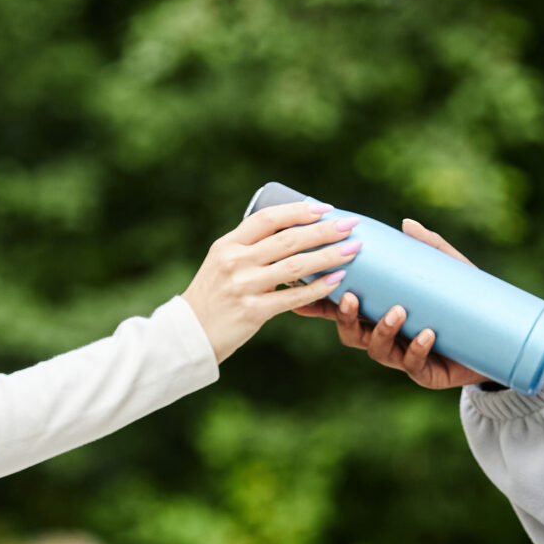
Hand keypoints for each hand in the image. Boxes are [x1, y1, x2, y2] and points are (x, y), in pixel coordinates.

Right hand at [183, 201, 363, 362]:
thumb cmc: (213, 297)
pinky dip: (318, 287)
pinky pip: (293, 297)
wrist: (189, 335)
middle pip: (288, 239)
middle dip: (323, 230)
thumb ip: (249, 249)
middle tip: (350, 224)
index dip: (298, 211)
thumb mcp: (222, 264)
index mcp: (227, 245)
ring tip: (353, 249)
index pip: (268, 219)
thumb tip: (292, 233)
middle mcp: (235, 261)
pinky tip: (338, 279)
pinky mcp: (253, 311)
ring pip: (296, 265)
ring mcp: (244, 286)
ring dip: (328, 256)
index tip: (325, 208)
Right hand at [301, 219, 491, 389]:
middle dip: (346, 318)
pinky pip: (414, 364)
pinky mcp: (425, 372)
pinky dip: (417, 349)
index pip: (343, 308)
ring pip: (377, 349)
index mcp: (380, 311)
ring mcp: (403, 356)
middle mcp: (385, 335)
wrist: (497, 340)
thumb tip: (408, 224)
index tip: (301, 291)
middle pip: (351, 333)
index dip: (319, 304)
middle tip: (351, 299)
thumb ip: (430, 247)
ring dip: (383, 330)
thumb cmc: (465, 300)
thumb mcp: (449, 270)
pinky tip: (426, 335)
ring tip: (397, 312)